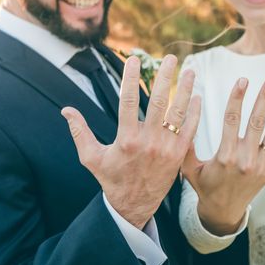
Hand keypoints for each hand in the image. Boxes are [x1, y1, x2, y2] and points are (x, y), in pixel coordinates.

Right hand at [62, 55, 199, 228]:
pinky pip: (190, 130)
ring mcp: (166, 149)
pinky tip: (198, 97)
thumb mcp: (91, 158)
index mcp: (126, 139)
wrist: (134, 206)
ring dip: (185, 90)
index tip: (132, 60)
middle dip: (164, 77)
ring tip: (190, 71)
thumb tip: (65, 110)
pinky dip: (195, 113)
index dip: (130, 78)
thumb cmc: (111, 179)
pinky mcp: (179, 155)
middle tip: (168, 58)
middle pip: (158, 102)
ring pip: (178, 113)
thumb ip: (79, 132)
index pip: (127, 101)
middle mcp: (148, 142)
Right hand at [181, 77, 264, 234]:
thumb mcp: (189, 168)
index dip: (237, 98)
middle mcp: (245, 159)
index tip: (242, 81)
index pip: (231, 120)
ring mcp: (261, 165)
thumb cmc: (205, 185)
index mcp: (224, 155)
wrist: (222, 211)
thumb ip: (185, 145)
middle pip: (256, 122)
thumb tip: (180, 120)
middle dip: (264, 99)